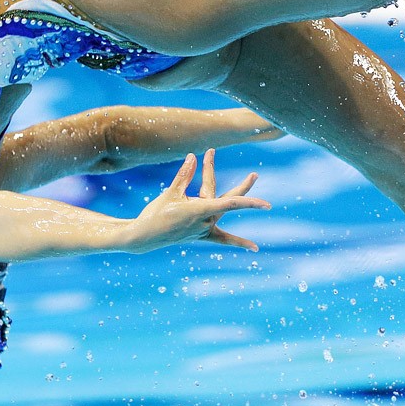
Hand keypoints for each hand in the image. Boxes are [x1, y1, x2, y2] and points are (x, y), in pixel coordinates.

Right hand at [127, 149, 269, 252]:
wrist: (145, 237)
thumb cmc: (156, 213)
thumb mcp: (170, 192)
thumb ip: (184, 175)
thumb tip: (192, 157)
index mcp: (200, 210)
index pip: (230, 202)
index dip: (245, 195)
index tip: (259, 192)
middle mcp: (206, 221)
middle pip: (229, 200)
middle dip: (243, 186)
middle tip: (255, 174)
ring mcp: (204, 229)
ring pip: (223, 210)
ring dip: (237, 197)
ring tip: (251, 179)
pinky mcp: (201, 235)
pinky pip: (223, 239)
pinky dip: (238, 242)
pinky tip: (255, 248)